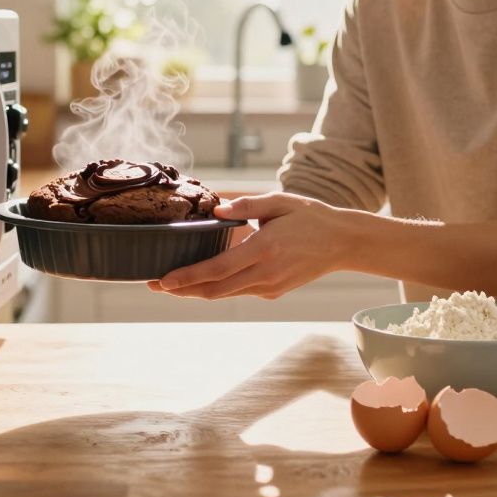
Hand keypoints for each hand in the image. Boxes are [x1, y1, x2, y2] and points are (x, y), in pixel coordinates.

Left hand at [147, 192, 356, 299]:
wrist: (342, 242)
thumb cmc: (310, 216)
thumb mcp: (280, 201)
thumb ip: (247, 205)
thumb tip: (215, 207)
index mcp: (264, 249)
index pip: (218, 269)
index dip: (187, 277)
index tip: (162, 280)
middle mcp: (265, 274)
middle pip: (214, 290)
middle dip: (182, 290)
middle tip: (154, 285)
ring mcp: (270, 286)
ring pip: (225, 294)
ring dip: (196, 291)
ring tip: (170, 285)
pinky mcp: (274, 291)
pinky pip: (239, 291)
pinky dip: (217, 288)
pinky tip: (202, 280)